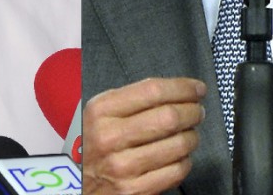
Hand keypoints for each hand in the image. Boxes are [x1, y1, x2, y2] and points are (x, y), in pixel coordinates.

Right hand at [83, 77, 205, 193]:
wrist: (74, 185)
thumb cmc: (95, 145)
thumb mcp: (101, 113)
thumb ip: (134, 98)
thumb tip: (179, 91)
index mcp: (101, 111)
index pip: (153, 90)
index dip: (183, 87)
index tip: (198, 89)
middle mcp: (109, 137)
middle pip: (169, 116)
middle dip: (193, 111)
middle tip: (198, 111)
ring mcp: (121, 166)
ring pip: (178, 144)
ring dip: (192, 137)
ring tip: (190, 134)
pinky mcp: (133, 191)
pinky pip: (176, 170)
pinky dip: (185, 161)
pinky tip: (179, 156)